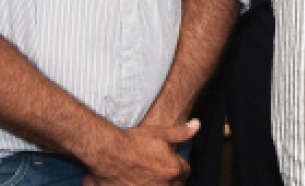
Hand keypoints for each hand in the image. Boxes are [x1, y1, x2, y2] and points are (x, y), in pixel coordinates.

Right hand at [81, 120, 198, 184]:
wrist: (107, 152)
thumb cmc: (132, 142)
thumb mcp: (159, 133)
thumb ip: (181, 132)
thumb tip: (196, 125)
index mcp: (173, 169)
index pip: (185, 171)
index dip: (179, 165)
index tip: (172, 162)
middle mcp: (163, 184)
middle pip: (176, 184)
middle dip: (171, 178)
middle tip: (160, 170)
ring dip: (159, 183)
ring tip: (150, 176)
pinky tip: (139, 181)